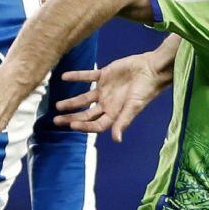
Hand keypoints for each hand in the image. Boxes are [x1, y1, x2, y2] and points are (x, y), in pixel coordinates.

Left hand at [53, 50, 171, 141]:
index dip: (84, 126)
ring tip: (58, 105)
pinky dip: (76, 76)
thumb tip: (116, 140)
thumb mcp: (134, 107)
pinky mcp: (104, 75)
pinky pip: (87, 76)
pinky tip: (64, 76)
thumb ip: (123, 121)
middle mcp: (107, 104)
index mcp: (114, 113)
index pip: (95, 124)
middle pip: (86, 114)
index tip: (72, 125)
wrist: (151, 69)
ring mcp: (104, 90)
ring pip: (84, 98)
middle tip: (56, 120)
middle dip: (72, 117)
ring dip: (71, 101)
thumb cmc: (145, 90)